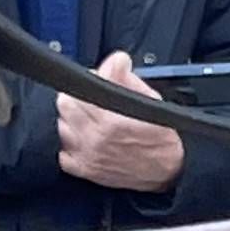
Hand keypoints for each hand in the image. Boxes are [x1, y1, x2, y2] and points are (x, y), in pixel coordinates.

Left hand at [57, 57, 187, 193]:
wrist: (168, 170)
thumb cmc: (160, 137)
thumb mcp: (150, 100)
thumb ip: (127, 79)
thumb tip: (116, 60)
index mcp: (111, 120)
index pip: (77, 91)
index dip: (86, 82)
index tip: (94, 81)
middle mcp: (95, 139)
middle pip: (65, 108)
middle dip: (75, 99)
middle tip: (89, 100)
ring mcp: (88, 156)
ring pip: (61, 128)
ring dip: (72, 121)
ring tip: (88, 120)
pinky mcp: (85, 171)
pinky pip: (62, 154)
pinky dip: (70, 146)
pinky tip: (83, 140)